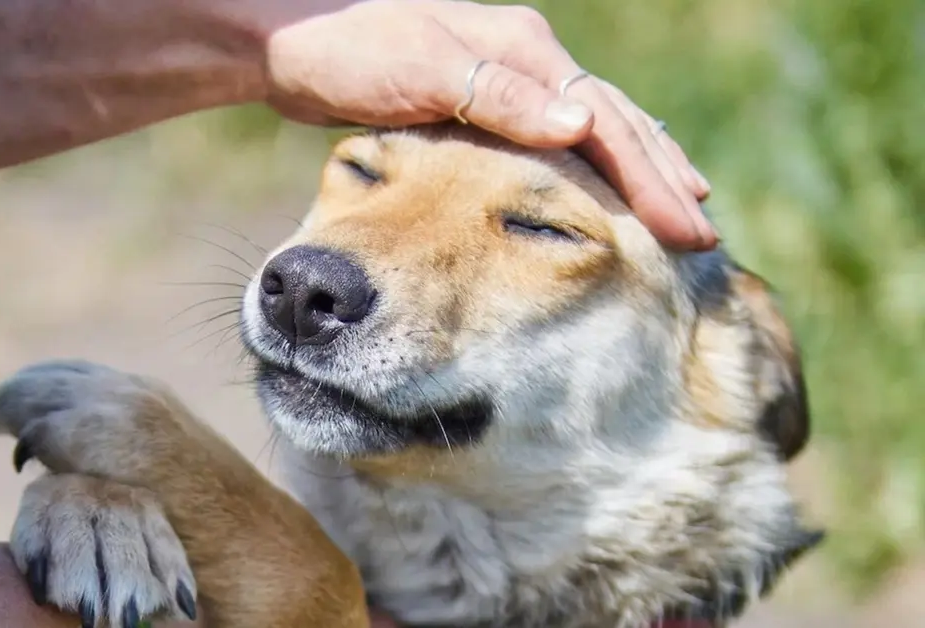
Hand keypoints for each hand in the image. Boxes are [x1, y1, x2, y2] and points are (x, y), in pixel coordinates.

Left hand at [265, 0, 716, 251]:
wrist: (292, 41)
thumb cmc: (349, 51)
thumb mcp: (422, 69)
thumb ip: (499, 97)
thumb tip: (580, 124)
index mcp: (524, 52)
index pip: (605, 123)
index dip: (650, 178)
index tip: (688, 229)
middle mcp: (526, 61)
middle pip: (614, 123)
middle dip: (661, 177)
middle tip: (703, 232)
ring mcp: (506, 79)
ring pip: (591, 128)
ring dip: (636, 169)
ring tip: (676, 206)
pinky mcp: (480, 102)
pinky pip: (553, 139)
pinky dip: (588, 165)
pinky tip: (597, 187)